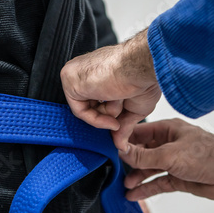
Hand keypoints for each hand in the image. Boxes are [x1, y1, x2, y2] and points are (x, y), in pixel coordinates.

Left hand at [62, 29, 161, 150]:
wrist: (143, 67)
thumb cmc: (144, 78)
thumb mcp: (134, 108)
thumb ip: (123, 126)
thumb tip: (121, 145)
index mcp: (100, 72)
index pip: (96, 100)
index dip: (110, 116)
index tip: (121, 124)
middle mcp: (86, 71)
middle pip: (90, 106)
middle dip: (109, 116)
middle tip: (122, 119)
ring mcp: (76, 74)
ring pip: (85, 108)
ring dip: (107, 114)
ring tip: (122, 103)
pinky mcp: (69, 78)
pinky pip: (78, 111)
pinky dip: (96, 120)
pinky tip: (112, 119)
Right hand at [120, 119, 213, 200]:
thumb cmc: (209, 156)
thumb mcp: (170, 154)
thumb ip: (144, 156)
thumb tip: (122, 151)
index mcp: (167, 130)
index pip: (139, 133)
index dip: (124, 141)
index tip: (108, 150)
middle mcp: (169, 144)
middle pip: (142, 152)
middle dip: (128, 161)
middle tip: (113, 170)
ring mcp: (173, 162)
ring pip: (148, 169)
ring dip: (136, 177)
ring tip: (124, 185)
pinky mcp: (178, 178)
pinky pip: (157, 183)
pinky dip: (146, 189)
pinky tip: (134, 194)